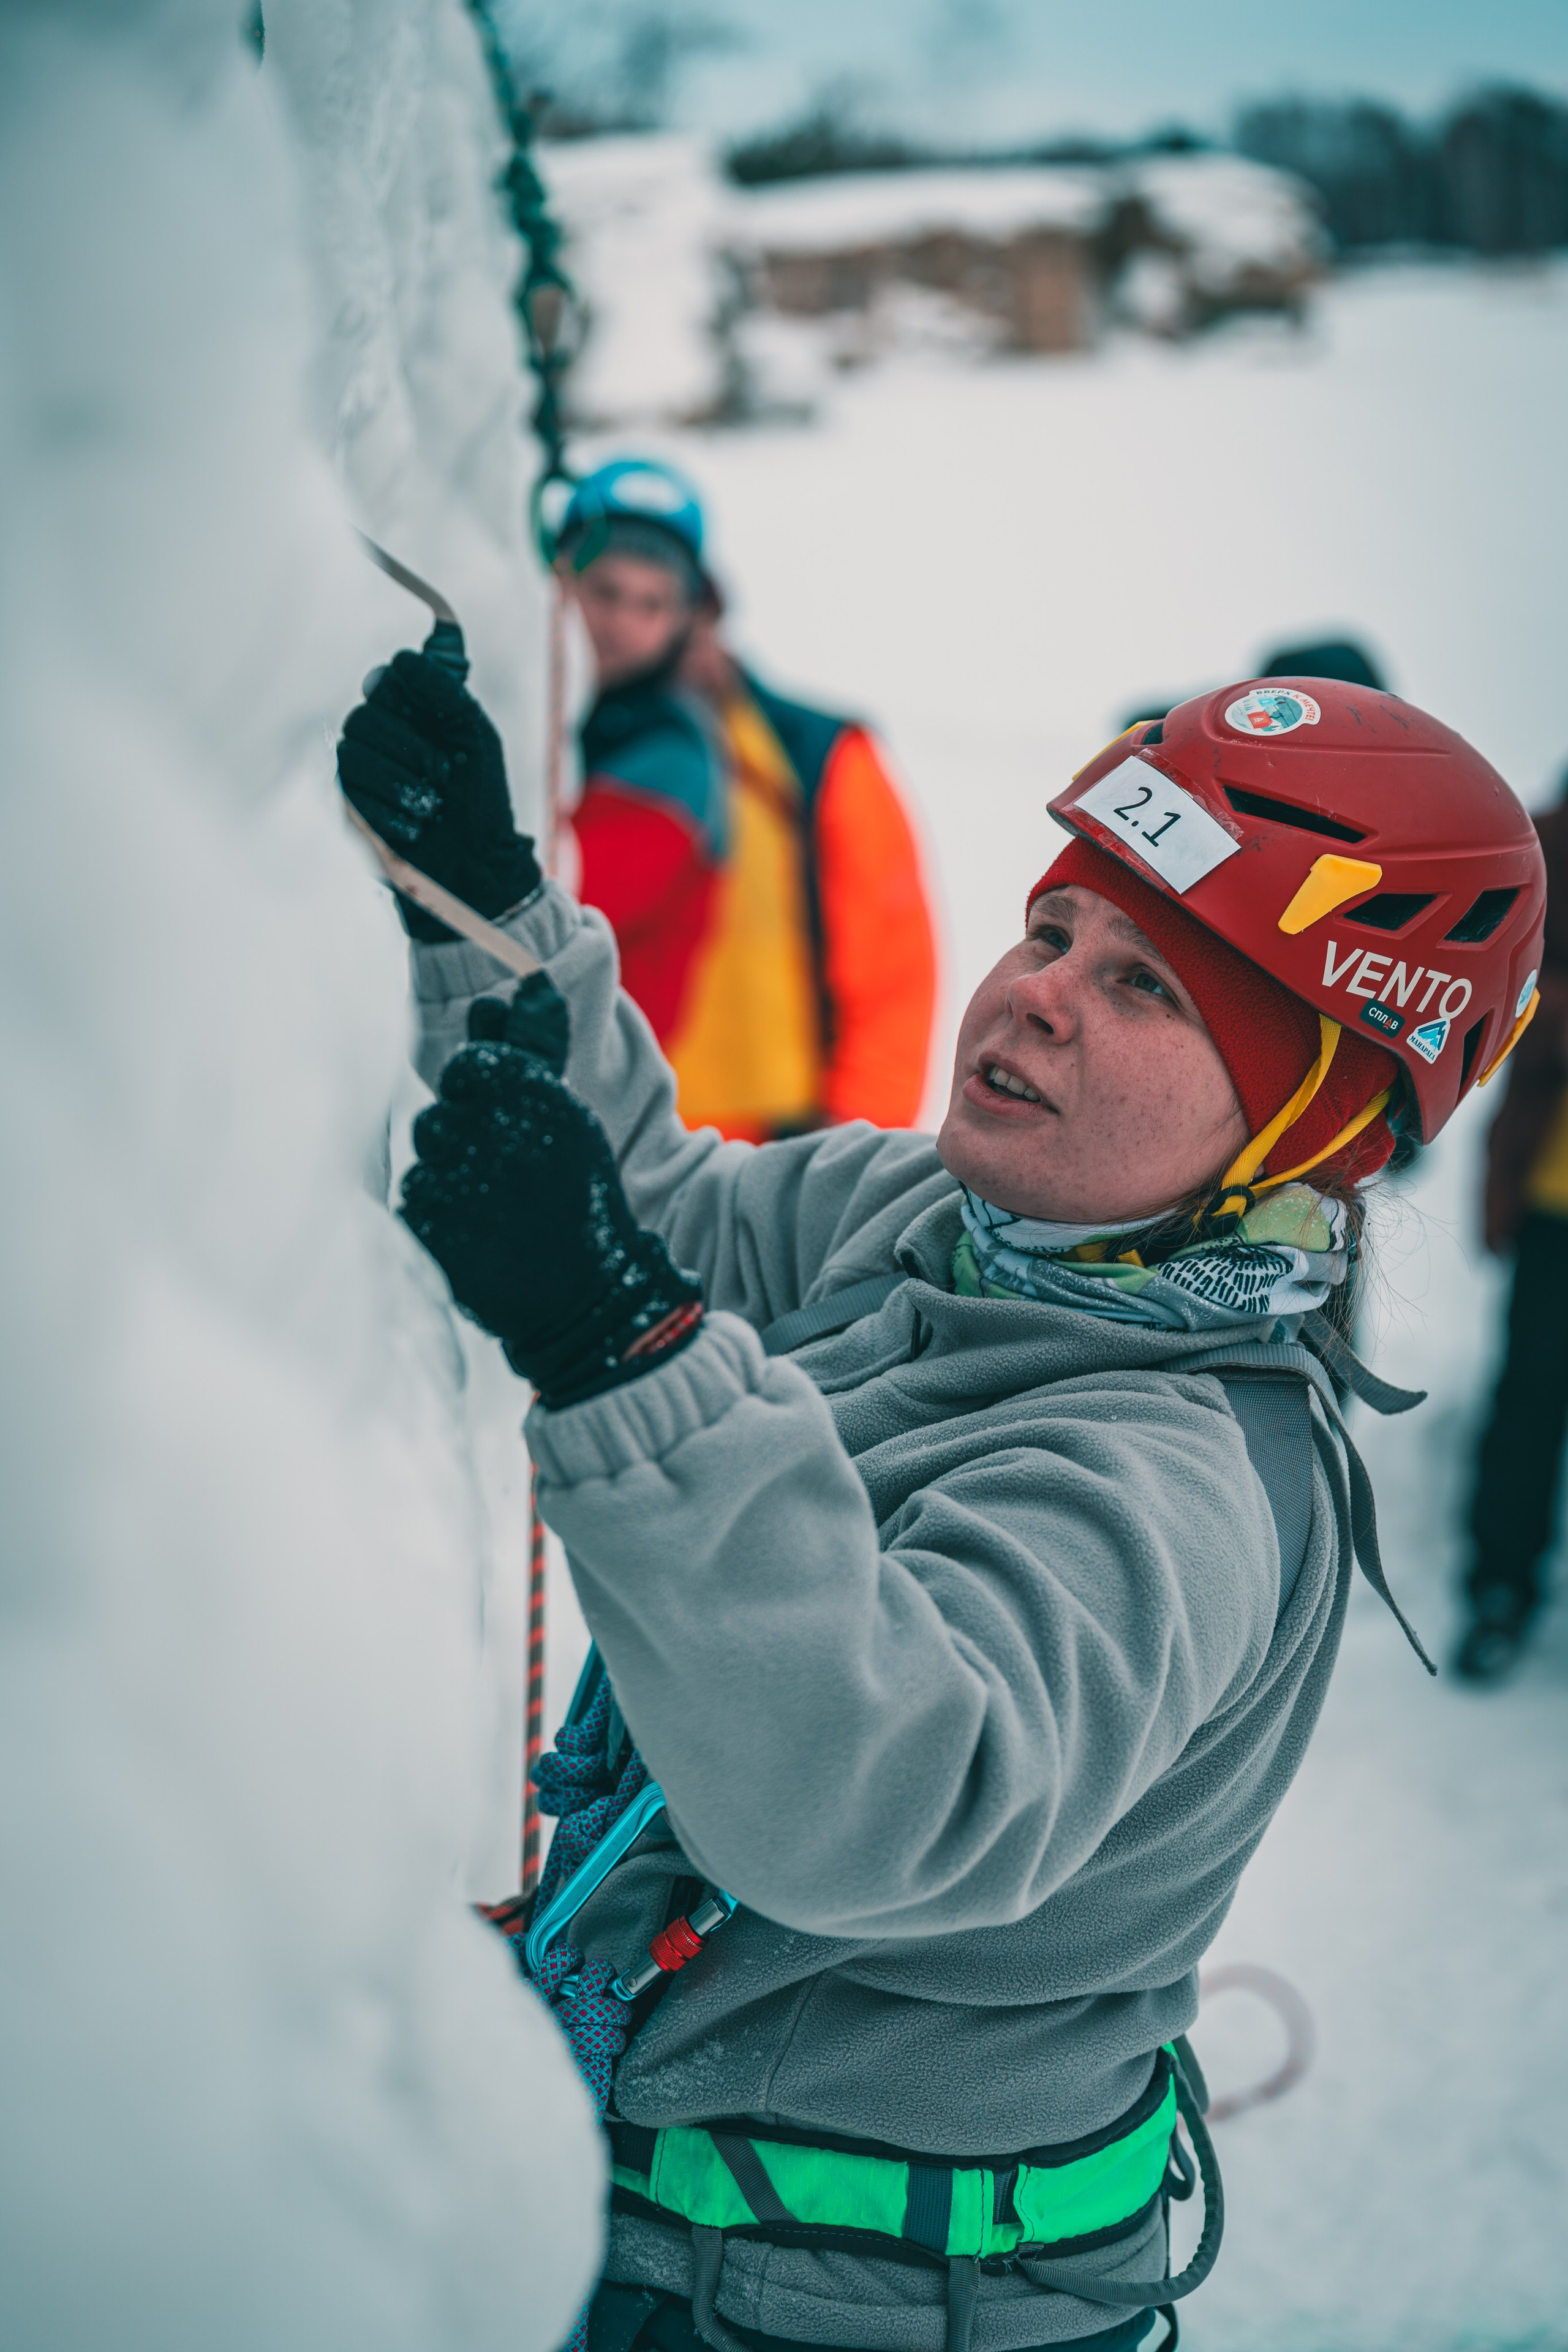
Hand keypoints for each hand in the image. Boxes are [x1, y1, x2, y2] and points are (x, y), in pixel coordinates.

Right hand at [337, 651, 540, 941]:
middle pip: (363, 717)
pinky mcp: (346, 812)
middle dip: (411, 748)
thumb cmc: (481, 799)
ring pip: (351, 754)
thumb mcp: (476, 736)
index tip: (442, 726)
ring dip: (401, 783)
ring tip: (432, 806)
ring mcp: (357, 775)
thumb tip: (403, 659)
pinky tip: (415, 828)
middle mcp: (376, 739)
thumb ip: (446, 691)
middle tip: (444, 775)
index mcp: (407, 714)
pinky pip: (348, 796)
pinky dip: (389, 812)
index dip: (412, 701)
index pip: (385, 681)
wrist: (477, 865)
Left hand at [399, 982, 702, 1405]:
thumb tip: (524, 981)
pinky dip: (438, 1217)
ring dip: (451, 1180)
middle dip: (465, 1143)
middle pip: (438, 1114)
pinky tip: (475, 1235)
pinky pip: (413, 1200)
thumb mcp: (568, 1115)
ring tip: (493, 1212)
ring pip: (425, 1157)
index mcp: (525, 1093)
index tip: (505, 1128)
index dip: (480, 1097)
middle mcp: (484, 1126)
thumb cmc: (578, 1200)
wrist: (583, 1298)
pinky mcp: (425, 1223)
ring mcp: (450, 1176)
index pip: (466, 1067)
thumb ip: (535, 1046)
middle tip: (505, 1181)